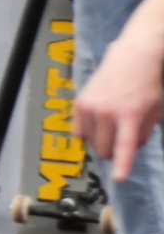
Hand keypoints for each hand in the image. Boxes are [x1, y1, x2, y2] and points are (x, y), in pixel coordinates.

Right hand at [78, 34, 163, 179]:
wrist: (134, 56)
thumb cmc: (147, 82)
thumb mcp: (154, 111)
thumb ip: (143, 134)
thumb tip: (128, 150)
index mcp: (130, 113)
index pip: (125, 146)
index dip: (122, 165)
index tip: (119, 178)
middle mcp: (107, 110)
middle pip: (105, 150)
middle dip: (114, 151)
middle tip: (123, 137)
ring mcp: (90, 106)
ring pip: (91, 143)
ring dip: (102, 141)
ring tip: (113, 125)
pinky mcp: (80, 103)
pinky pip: (79, 132)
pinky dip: (89, 133)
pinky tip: (100, 121)